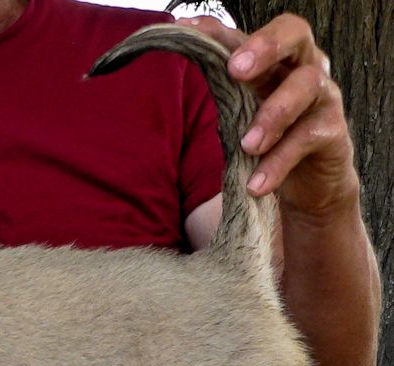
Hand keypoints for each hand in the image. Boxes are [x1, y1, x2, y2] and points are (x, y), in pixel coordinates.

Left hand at [178, 14, 357, 217]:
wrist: (309, 184)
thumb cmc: (271, 140)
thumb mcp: (242, 115)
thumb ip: (223, 91)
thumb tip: (184, 65)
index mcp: (275, 61)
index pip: (249, 34)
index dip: (220, 29)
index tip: (186, 30)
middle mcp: (303, 67)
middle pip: (295, 34)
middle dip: (265, 47)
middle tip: (236, 70)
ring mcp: (323, 96)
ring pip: (306, 85)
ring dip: (272, 115)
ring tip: (248, 147)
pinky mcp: (333, 131)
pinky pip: (308, 138)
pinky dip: (279, 162)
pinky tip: (257, 184)